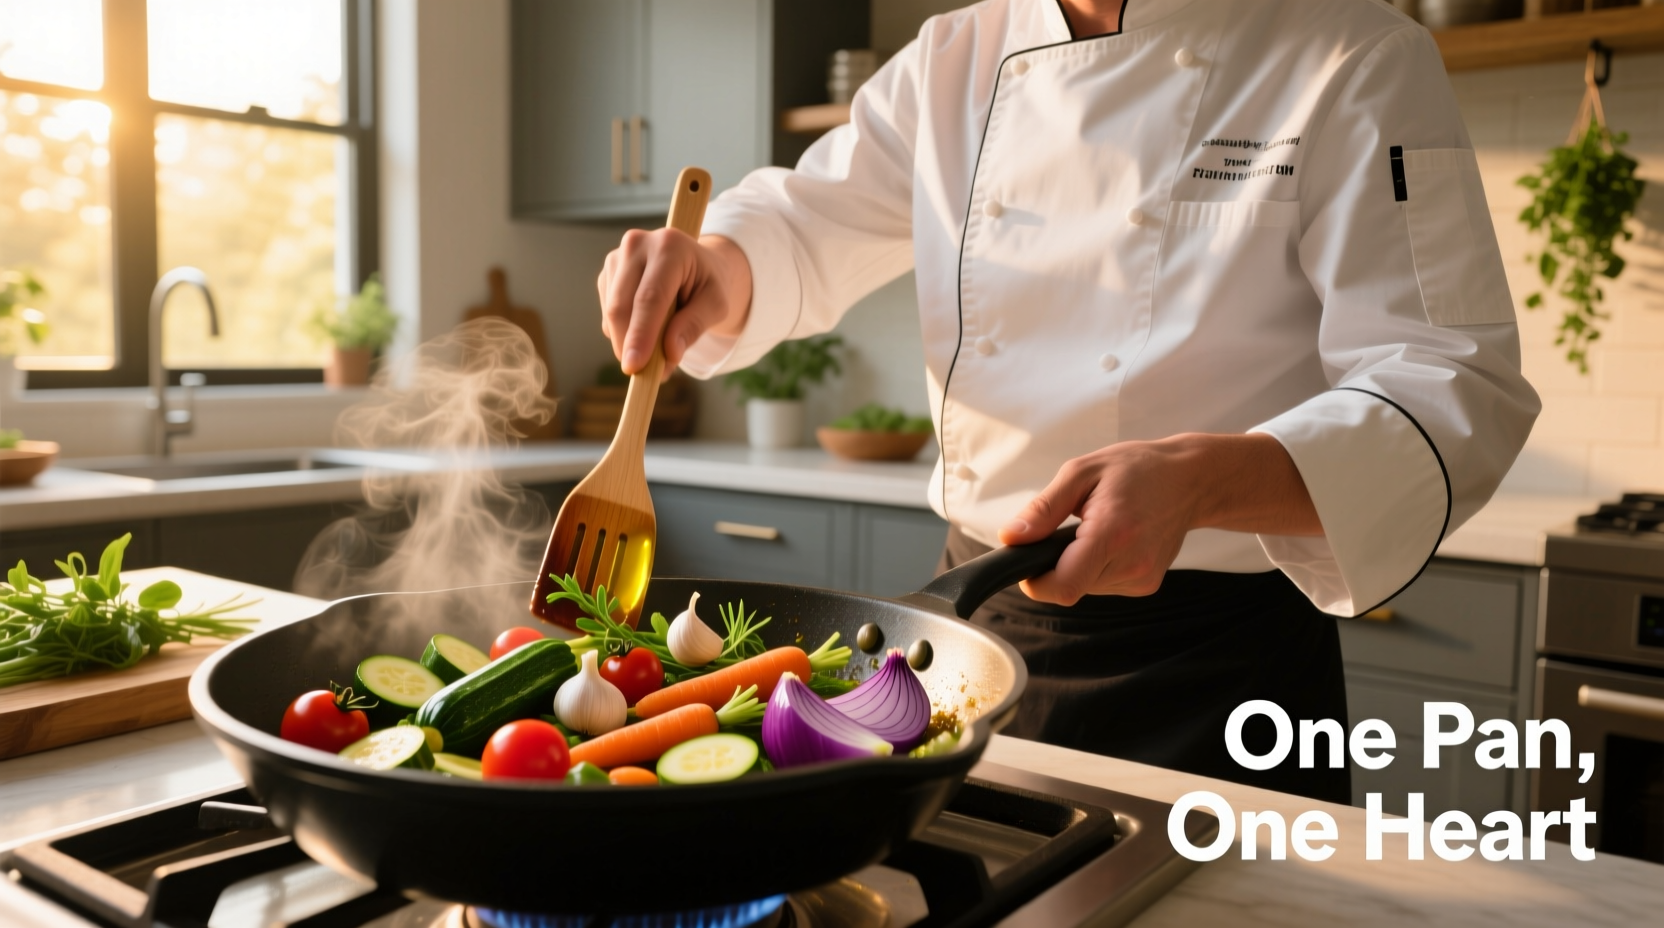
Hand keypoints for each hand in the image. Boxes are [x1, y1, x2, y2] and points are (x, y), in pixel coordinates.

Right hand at [598, 230, 751, 374]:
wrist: (697, 264)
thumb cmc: (709, 283)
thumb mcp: (717, 304)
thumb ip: (694, 326)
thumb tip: (669, 353)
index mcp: (669, 246)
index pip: (650, 298)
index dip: (640, 334)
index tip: (633, 366)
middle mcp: (637, 245)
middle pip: (622, 306)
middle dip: (629, 345)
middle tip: (646, 375)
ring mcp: (618, 258)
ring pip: (611, 313)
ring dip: (628, 342)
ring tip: (657, 352)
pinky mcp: (607, 273)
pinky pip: (608, 315)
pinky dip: (624, 332)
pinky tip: (646, 329)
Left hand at [997, 433, 1321, 604]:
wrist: (1190, 480)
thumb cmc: (1136, 469)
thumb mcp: (1080, 473)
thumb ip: (1042, 510)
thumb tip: (1011, 538)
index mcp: (1112, 533)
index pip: (1063, 586)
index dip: (1035, 582)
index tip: (1028, 561)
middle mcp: (1132, 564)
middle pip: (1069, 588)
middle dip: (1054, 566)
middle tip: (1066, 530)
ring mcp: (1143, 578)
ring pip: (1085, 589)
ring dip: (1076, 566)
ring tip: (1093, 529)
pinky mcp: (1147, 584)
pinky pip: (1103, 586)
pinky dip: (1095, 568)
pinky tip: (1110, 540)